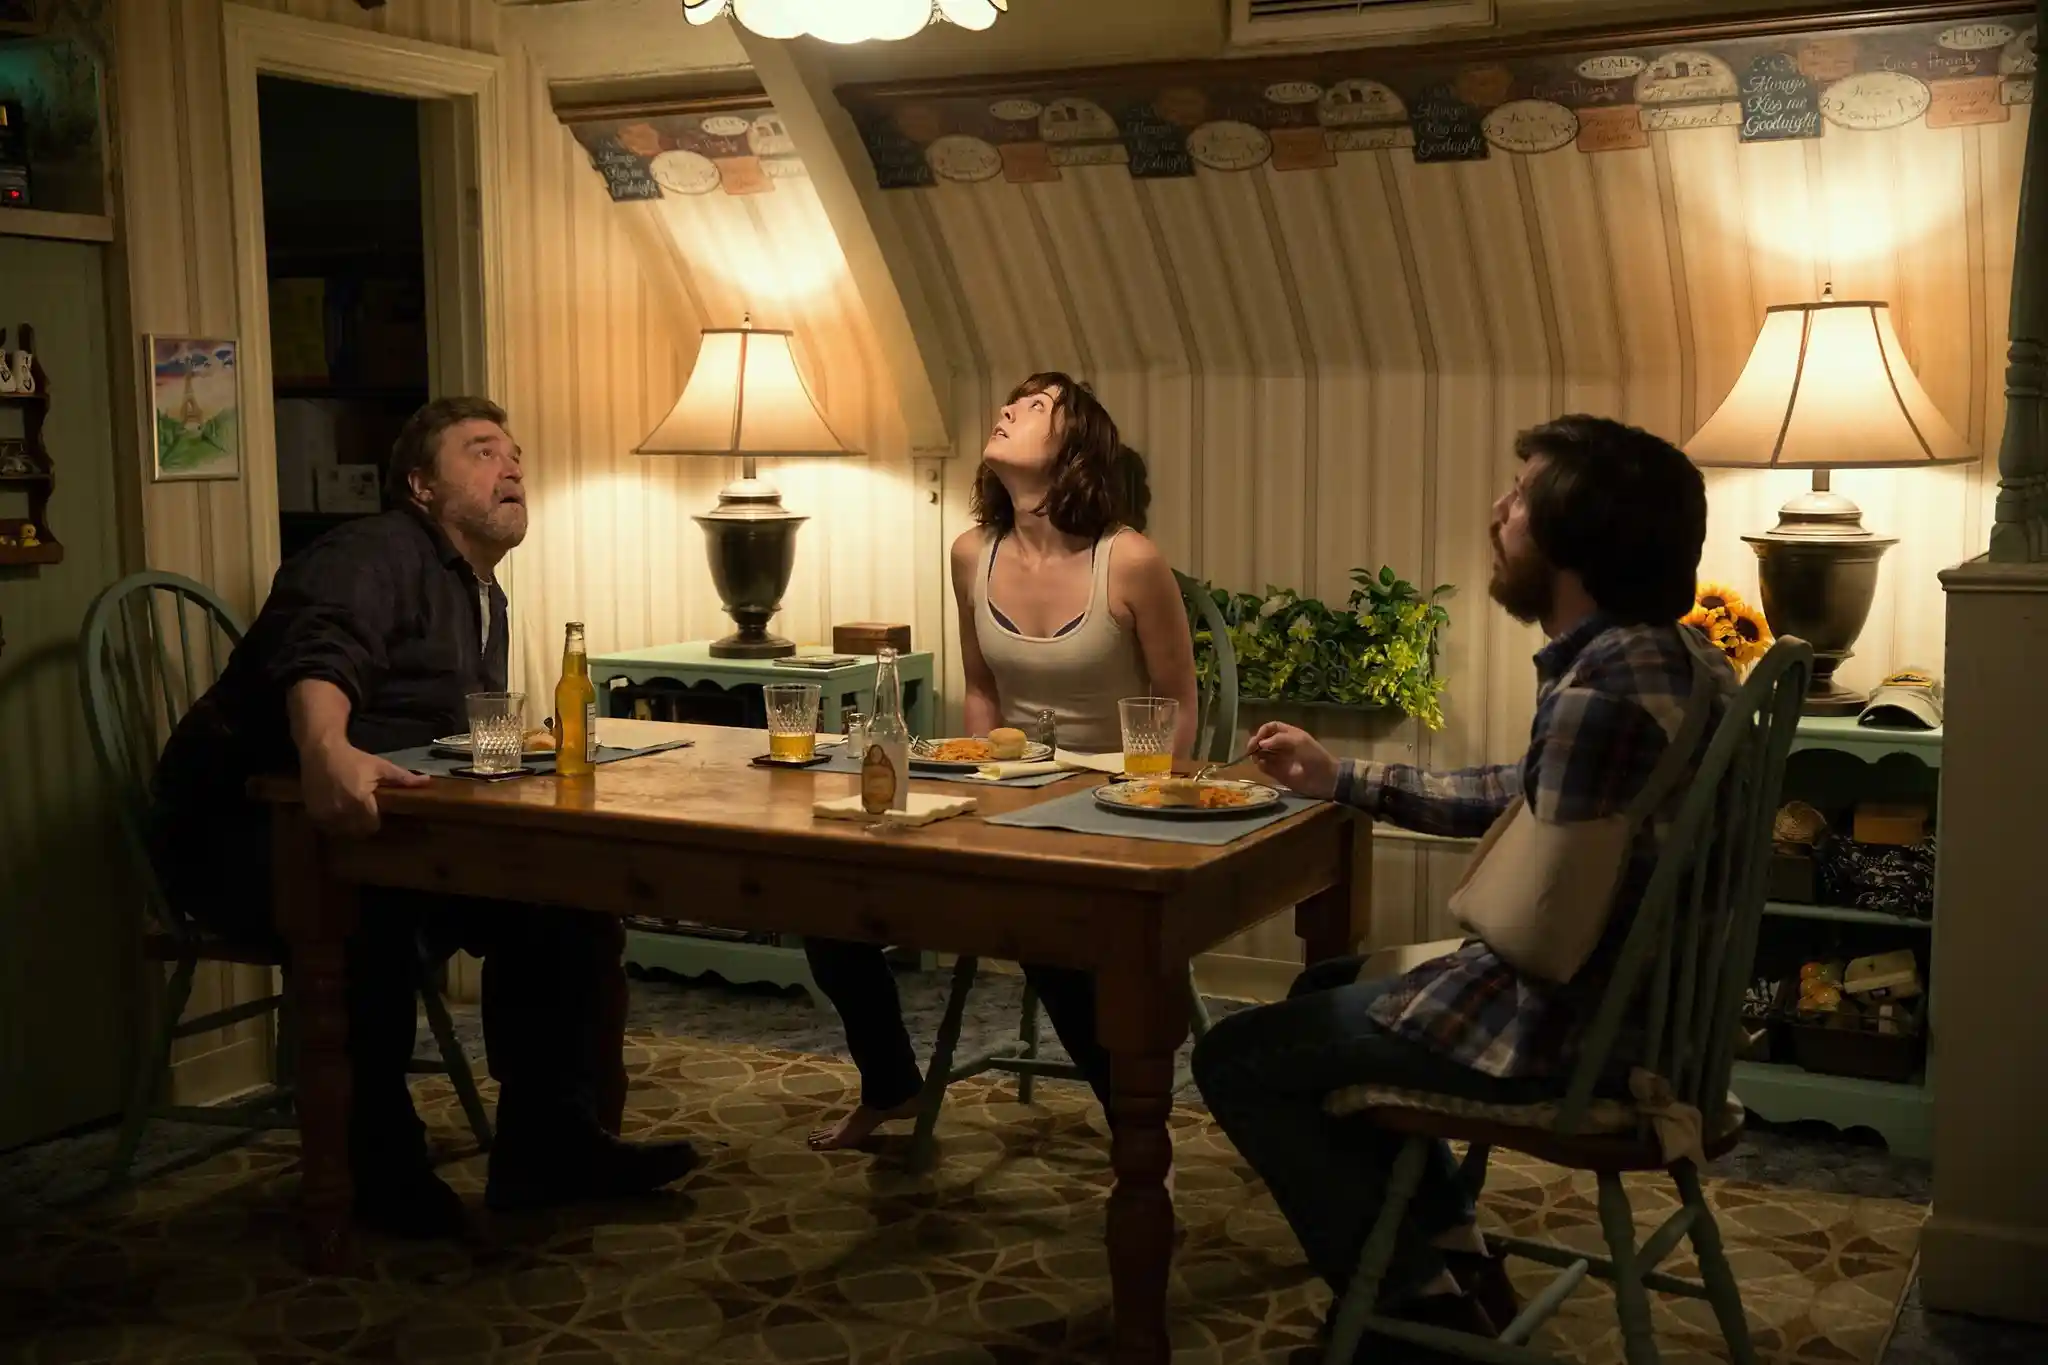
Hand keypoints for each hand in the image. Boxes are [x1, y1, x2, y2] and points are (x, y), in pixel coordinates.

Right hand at [300, 740, 429, 837]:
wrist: (321, 751)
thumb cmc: (353, 758)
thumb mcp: (380, 766)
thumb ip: (403, 778)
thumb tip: (427, 781)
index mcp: (360, 801)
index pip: (373, 825)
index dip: (375, 819)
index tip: (375, 811)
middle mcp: (342, 811)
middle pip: (358, 830)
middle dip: (363, 824)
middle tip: (363, 813)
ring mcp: (325, 813)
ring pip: (341, 831)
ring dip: (347, 826)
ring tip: (350, 812)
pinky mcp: (313, 812)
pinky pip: (327, 826)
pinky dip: (332, 823)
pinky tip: (336, 811)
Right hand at [1248, 722, 1340, 800]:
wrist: (1325, 779)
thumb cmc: (1315, 757)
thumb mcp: (1299, 742)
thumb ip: (1280, 739)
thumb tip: (1261, 743)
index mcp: (1288, 735)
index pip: (1270, 728)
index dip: (1263, 731)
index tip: (1258, 739)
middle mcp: (1282, 746)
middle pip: (1263, 740)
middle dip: (1255, 742)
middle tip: (1251, 750)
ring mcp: (1279, 759)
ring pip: (1261, 753)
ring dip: (1255, 754)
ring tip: (1255, 758)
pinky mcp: (1277, 773)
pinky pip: (1264, 767)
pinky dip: (1260, 765)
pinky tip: (1261, 765)